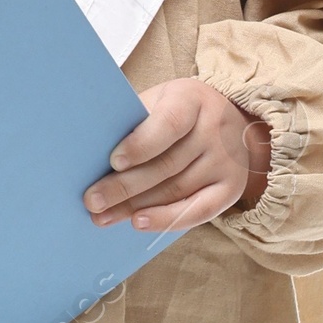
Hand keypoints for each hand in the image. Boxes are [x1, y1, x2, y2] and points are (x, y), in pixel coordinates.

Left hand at [83, 77, 270, 232]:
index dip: (141, 144)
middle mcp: (215, 130)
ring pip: (175, 190)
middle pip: (167, 164)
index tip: (114, 161)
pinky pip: (197, 211)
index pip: (169, 123)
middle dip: (125, 186)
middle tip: (93, 200)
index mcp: (192, 100)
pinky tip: (139, 222)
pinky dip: (166, 220)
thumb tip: (91, 149)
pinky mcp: (230, 189)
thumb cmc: (178, 112)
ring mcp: (226, 162)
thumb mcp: (160, 100)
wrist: (232, 123)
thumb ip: (135, 120)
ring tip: (103, 216)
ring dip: (135, 207)